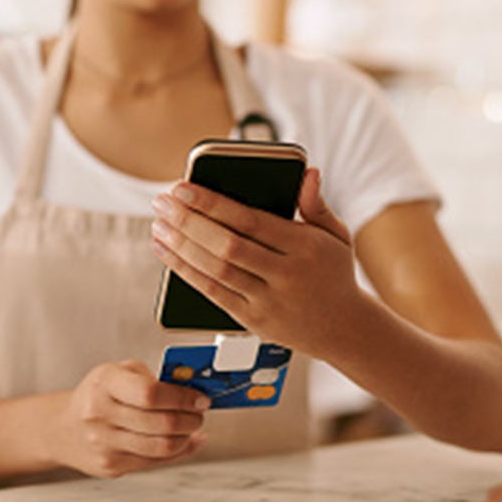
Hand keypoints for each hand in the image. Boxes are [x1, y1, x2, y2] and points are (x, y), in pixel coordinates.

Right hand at [52, 360, 208, 477]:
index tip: (199, 398)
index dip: (182, 397)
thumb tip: (190, 389)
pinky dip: (177, 452)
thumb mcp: (119, 372)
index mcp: (104, 383)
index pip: (150, 393)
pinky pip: (155, 462)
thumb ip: (153, 377)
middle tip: (199, 413)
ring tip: (191, 427)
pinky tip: (184, 441)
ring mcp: (104, 443)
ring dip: (186, 437)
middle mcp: (100, 414)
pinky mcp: (110, 465)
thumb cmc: (97, 395)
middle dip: (190, 419)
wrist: (64, 428)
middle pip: (160, 423)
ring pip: (161, 447)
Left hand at [149, 168, 361, 356]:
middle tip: (161, 202)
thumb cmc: (333, 272)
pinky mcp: (253, 320)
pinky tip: (167, 253)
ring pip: (216, 270)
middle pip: (227, 246)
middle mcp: (286, 275)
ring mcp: (268, 301)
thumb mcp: (336, 236)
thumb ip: (316, 204)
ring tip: (158, 225)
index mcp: (305, 248)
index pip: (251, 221)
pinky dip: (186, 272)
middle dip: (188, 222)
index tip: (183, 187)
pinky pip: (213, 294)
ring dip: (180, 247)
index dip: (213, 204)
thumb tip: (307, 172)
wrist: (344, 328)